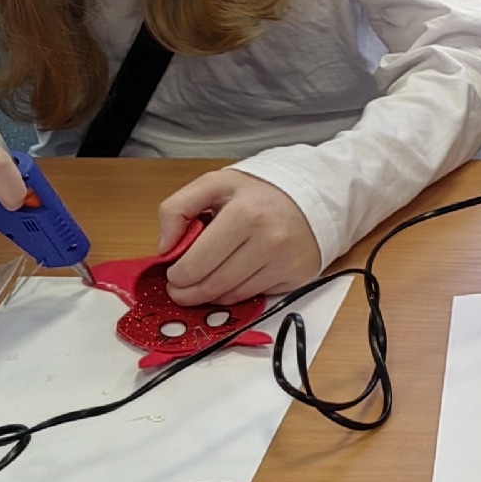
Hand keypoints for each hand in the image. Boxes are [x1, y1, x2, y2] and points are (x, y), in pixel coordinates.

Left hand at [156, 170, 321, 305]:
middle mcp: (268, 241)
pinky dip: (239, 292)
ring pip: (231, 297)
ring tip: (205, 282)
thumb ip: (177, 208)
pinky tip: (236, 276)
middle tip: (180, 290)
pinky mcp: (297, 276)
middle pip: (211, 286)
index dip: (177, 276)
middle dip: (187, 293)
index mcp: (244, 214)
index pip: (195, 265)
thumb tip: (164, 249)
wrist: (316, 194)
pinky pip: (255, 297)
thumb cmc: (261, 191)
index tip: (174, 274)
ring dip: (211, 295)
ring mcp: (285, 261)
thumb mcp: (215, 184)